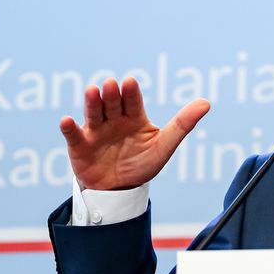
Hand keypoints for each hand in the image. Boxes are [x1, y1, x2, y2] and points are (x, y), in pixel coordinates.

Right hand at [59, 77, 209, 189]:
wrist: (118, 191)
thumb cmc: (142, 164)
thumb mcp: (164, 146)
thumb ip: (183, 124)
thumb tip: (206, 102)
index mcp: (134, 117)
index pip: (133, 101)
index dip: (131, 92)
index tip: (130, 82)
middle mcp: (113, 119)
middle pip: (112, 103)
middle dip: (111, 94)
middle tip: (111, 85)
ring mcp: (96, 131)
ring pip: (93, 112)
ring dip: (92, 102)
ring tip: (92, 91)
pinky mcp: (80, 145)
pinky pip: (74, 134)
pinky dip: (69, 128)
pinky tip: (66, 121)